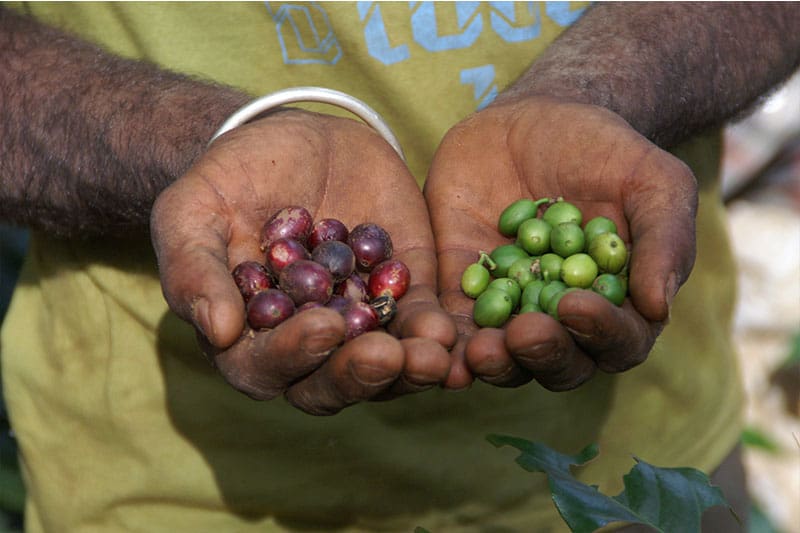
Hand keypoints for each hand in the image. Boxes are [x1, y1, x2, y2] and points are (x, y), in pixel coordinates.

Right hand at [151, 110, 455, 414]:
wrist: (294, 139)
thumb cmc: (230, 179)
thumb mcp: (193, 212)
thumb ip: (195, 270)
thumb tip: (219, 331)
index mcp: (251, 338)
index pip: (267, 368)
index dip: (293, 354)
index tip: (323, 325)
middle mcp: (308, 344)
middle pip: (331, 382)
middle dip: (359, 374)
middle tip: (386, 355)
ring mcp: (360, 323)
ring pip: (385, 366)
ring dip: (410, 368)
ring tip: (433, 354)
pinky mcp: (403, 294)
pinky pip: (422, 322)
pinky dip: (438, 331)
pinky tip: (452, 331)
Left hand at [424, 96, 696, 390]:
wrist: (533, 121)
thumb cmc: (604, 152)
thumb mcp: (652, 181)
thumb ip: (664, 238)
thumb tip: (658, 307)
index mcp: (619, 306)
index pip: (618, 341)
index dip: (600, 331)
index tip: (575, 304)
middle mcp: (564, 322)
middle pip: (559, 363)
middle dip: (542, 354)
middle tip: (522, 333)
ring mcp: (510, 313)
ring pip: (504, 358)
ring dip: (493, 361)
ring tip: (478, 348)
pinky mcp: (460, 296)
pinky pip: (451, 327)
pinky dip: (444, 340)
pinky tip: (432, 340)